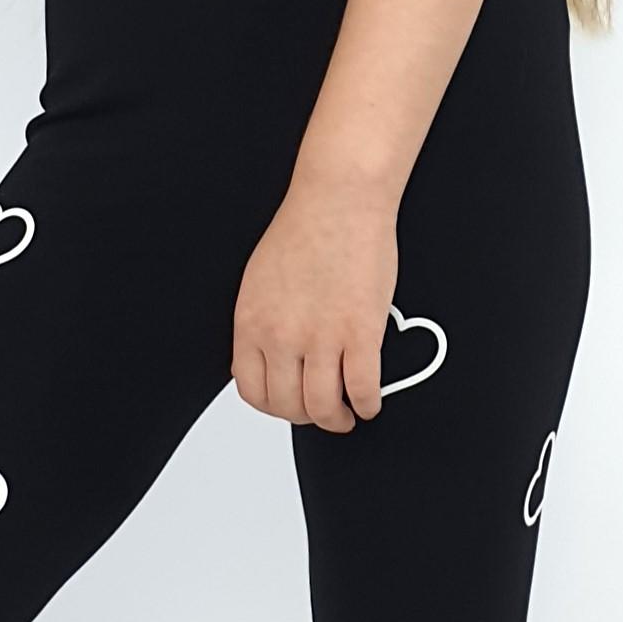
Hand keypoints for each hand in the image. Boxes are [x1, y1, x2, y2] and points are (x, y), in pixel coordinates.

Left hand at [232, 175, 398, 431]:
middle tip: (321, 413)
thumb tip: (267, 358)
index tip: (287, 405)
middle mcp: (282, 336)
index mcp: (252, 323)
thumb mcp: (259, 282)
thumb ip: (261, 323)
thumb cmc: (304, 229)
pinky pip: (363, 389)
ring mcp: (322, 337)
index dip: (273, 406)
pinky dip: (368, 405)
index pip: (252, 390)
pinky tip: (370, 402)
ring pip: (323, 407)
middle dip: (306, 418)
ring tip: (346, 415)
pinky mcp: (361, 333)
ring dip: (337, 420)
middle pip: (288, 406)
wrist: (338, 201)